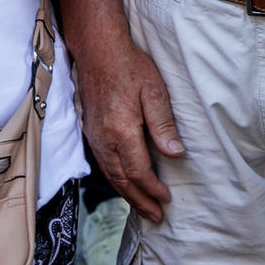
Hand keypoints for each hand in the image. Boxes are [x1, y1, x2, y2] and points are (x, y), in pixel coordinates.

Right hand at [76, 28, 182, 220]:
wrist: (97, 48)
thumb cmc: (128, 66)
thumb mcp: (154, 91)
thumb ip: (163, 125)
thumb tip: (174, 154)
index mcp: (122, 131)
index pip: (138, 171)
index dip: (152, 189)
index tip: (167, 199)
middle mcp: (103, 138)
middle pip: (121, 180)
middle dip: (139, 201)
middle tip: (155, 216)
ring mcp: (93, 135)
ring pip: (109, 174)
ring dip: (126, 194)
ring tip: (141, 207)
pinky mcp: (89, 130)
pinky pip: (101, 163)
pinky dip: (114, 179)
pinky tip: (122, 182)